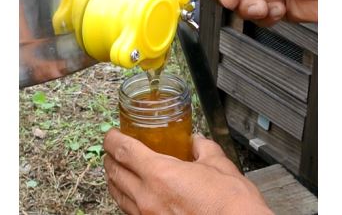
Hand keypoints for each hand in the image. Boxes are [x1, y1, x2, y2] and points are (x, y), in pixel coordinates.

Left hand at [103, 129, 272, 214]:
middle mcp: (147, 198)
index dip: (113, 139)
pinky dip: (126, 198)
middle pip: (115, 173)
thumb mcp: (218, 165)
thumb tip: (196, 142)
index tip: (111, 134)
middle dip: (110, 158)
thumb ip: (203, 148)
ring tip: (119, 170)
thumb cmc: (230, 205)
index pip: (124, 151)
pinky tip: (135, 194)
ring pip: (118, 195)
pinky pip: (129, 211)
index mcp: (160, 175)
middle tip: (113, 150)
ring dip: (114, 179)